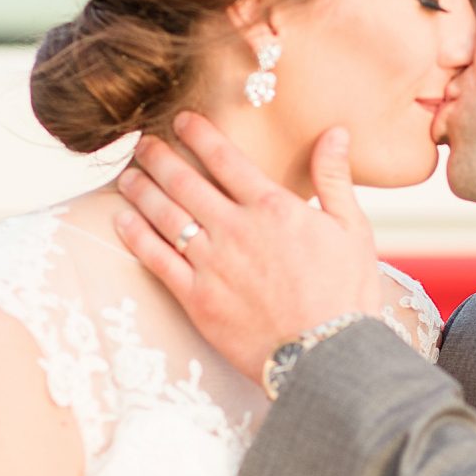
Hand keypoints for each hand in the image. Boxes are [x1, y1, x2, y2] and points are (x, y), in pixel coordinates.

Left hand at [114, 115, 385, 382]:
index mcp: (273, 207)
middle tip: (143, 143)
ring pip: (165, 215)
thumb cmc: (347, 294)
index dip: (199, 133)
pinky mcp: (196, 298)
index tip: (181, 120)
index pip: (225, 158)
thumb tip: (335, 132)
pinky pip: (156, 259)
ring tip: (128, 176)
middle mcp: (235, 228)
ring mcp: (212, 264)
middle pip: (185, 181)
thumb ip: (335, 178)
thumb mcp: (353, 230)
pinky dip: (136, 235)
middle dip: (160, 157)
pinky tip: (122, 220)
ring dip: (142, 190)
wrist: (328, 356)